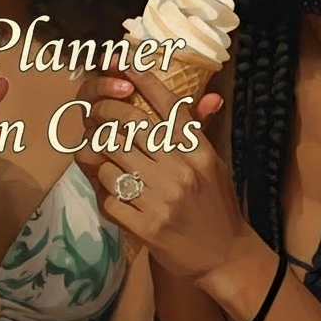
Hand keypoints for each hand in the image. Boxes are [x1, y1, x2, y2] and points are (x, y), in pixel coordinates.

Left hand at [74, 68, 220, 213]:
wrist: (226, 257)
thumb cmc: (217, 206)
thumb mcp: (213, 165)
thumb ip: (198, 133)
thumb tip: (211, 96)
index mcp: (199, 153)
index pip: (169, 107)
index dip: (144, 80)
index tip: (123, 62)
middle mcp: (181, 171)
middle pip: (130, 127)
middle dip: (105, 115)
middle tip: (95, 115)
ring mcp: (162, 200)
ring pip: (110, 162)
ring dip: (101, 161)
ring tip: (104, 162)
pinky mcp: (146, 226)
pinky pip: (108, 199)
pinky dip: (105, 196)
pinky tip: (112, 196)